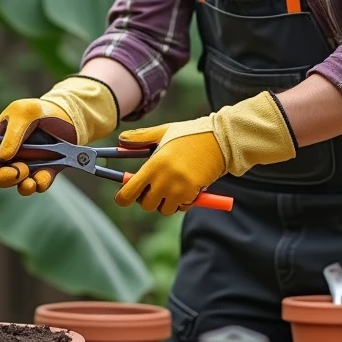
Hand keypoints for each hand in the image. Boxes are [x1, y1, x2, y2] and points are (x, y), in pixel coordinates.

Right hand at [0, 75, 118, 194]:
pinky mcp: (44, 172)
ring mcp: (26, 167)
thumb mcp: (24, 113)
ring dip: (21, 185)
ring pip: (16, 185)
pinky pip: (38, 184)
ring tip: (30, 180)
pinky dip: (39, 184)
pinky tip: (42, 178)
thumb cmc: (39, 111)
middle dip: (4, 178)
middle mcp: (9, 158)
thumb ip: (12, 133)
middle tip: (18, 170)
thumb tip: (3, 157)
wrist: (68, 116)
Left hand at [114, 91, 295, 214]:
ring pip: (163, 209)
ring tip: (172, 187)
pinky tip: (186, 188)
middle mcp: (164, 180)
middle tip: (154, 188)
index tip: (124, 197)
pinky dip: (181, 202)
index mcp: (153, 164)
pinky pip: (181, 208)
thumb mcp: (163, 132)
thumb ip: (141, 138)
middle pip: (145, 205)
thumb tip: (120, 140)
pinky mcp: (193, 194)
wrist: (220, 140)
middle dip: (147, 199)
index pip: (129, 192)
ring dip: (165, 202)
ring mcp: (179, 189)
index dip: (123, 198)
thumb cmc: (190, 134)